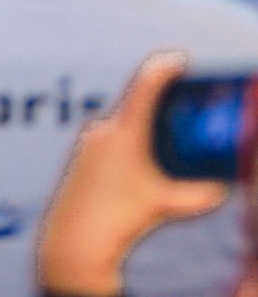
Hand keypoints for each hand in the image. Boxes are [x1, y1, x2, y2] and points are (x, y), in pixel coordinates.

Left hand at [37, 53, 228, 296]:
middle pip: (137, 102)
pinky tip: (143, 152)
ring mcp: (87, 139)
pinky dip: (130, 137)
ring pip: (123, 121)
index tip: (181, 58)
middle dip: (161, 101)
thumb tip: (223, 186)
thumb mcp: (169, 205)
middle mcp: (101, 128)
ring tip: (167, 132)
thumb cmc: (120, 220)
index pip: (145, 85)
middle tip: (184, 100)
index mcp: (123, 132)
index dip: (165, 67)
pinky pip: (109, 134)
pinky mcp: (80, 153)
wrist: (73, 240)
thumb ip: (202, 194)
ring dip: (144, 123)